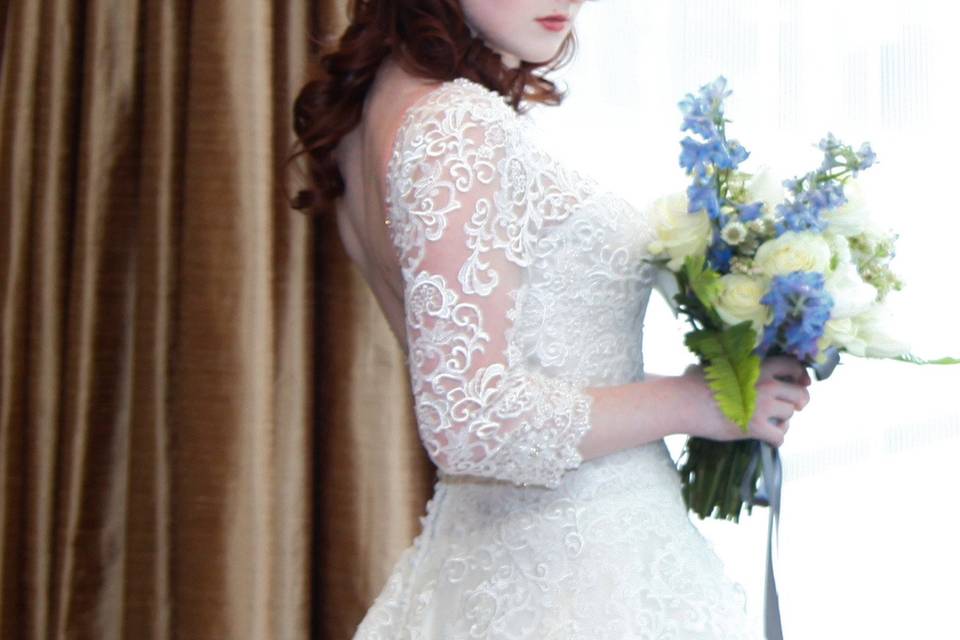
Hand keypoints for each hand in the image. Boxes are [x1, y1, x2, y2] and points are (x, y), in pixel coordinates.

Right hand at [682, 355, 810, 446]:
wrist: (683, 401)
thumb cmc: (695, 382)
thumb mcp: (720, 364)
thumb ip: (736, 366)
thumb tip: (728, 365)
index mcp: (758, 366)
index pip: (794, 366)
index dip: (801, 376)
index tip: (800, 383)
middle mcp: (766, 384)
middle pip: (800, 395)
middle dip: (798, 403)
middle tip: (788, 409)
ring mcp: (763, 406)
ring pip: (789, 416)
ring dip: (782, 421)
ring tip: (769, 424)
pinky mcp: (756, 427)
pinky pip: (780, 437)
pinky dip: (775, 439)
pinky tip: (765, 438)